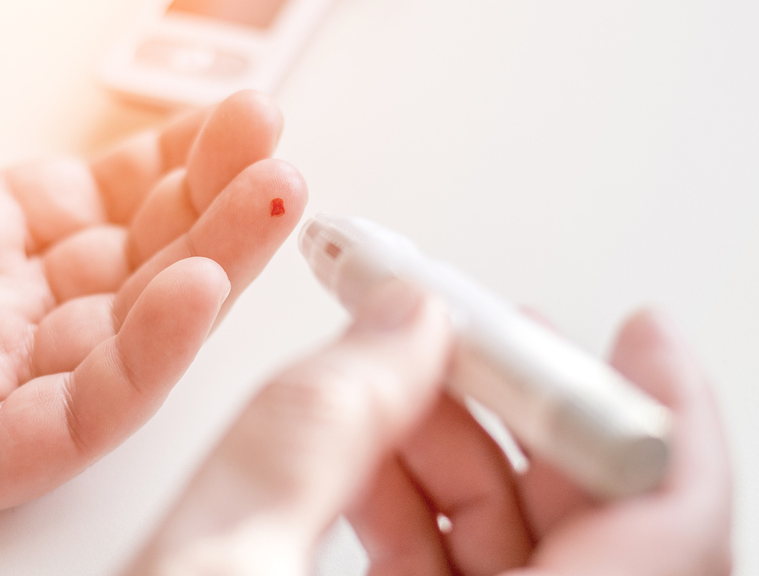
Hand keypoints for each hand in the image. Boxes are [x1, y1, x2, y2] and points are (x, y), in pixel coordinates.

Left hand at [0, 0, 306, 558]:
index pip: (105, 198)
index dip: (177, 156)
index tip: (239, 111)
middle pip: (140, 257)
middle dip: (216, 198)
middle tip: (272, 143)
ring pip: (135, 332)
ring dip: (214, 264)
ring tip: (275, 195)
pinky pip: (84, 412)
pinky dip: (150, 357)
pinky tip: (195, 289)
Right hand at [127, 283, 731, 575]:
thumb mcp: (209, 568)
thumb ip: (312, 429)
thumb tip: (401, 325)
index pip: (668, 538)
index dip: (661, 420)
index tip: (635, 336)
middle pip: (598, 538)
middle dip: (528, 420)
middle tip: (465, 341)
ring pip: (531, 559)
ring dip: (465, 459)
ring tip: (383, 394)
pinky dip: (424, 517)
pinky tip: (362, 470)